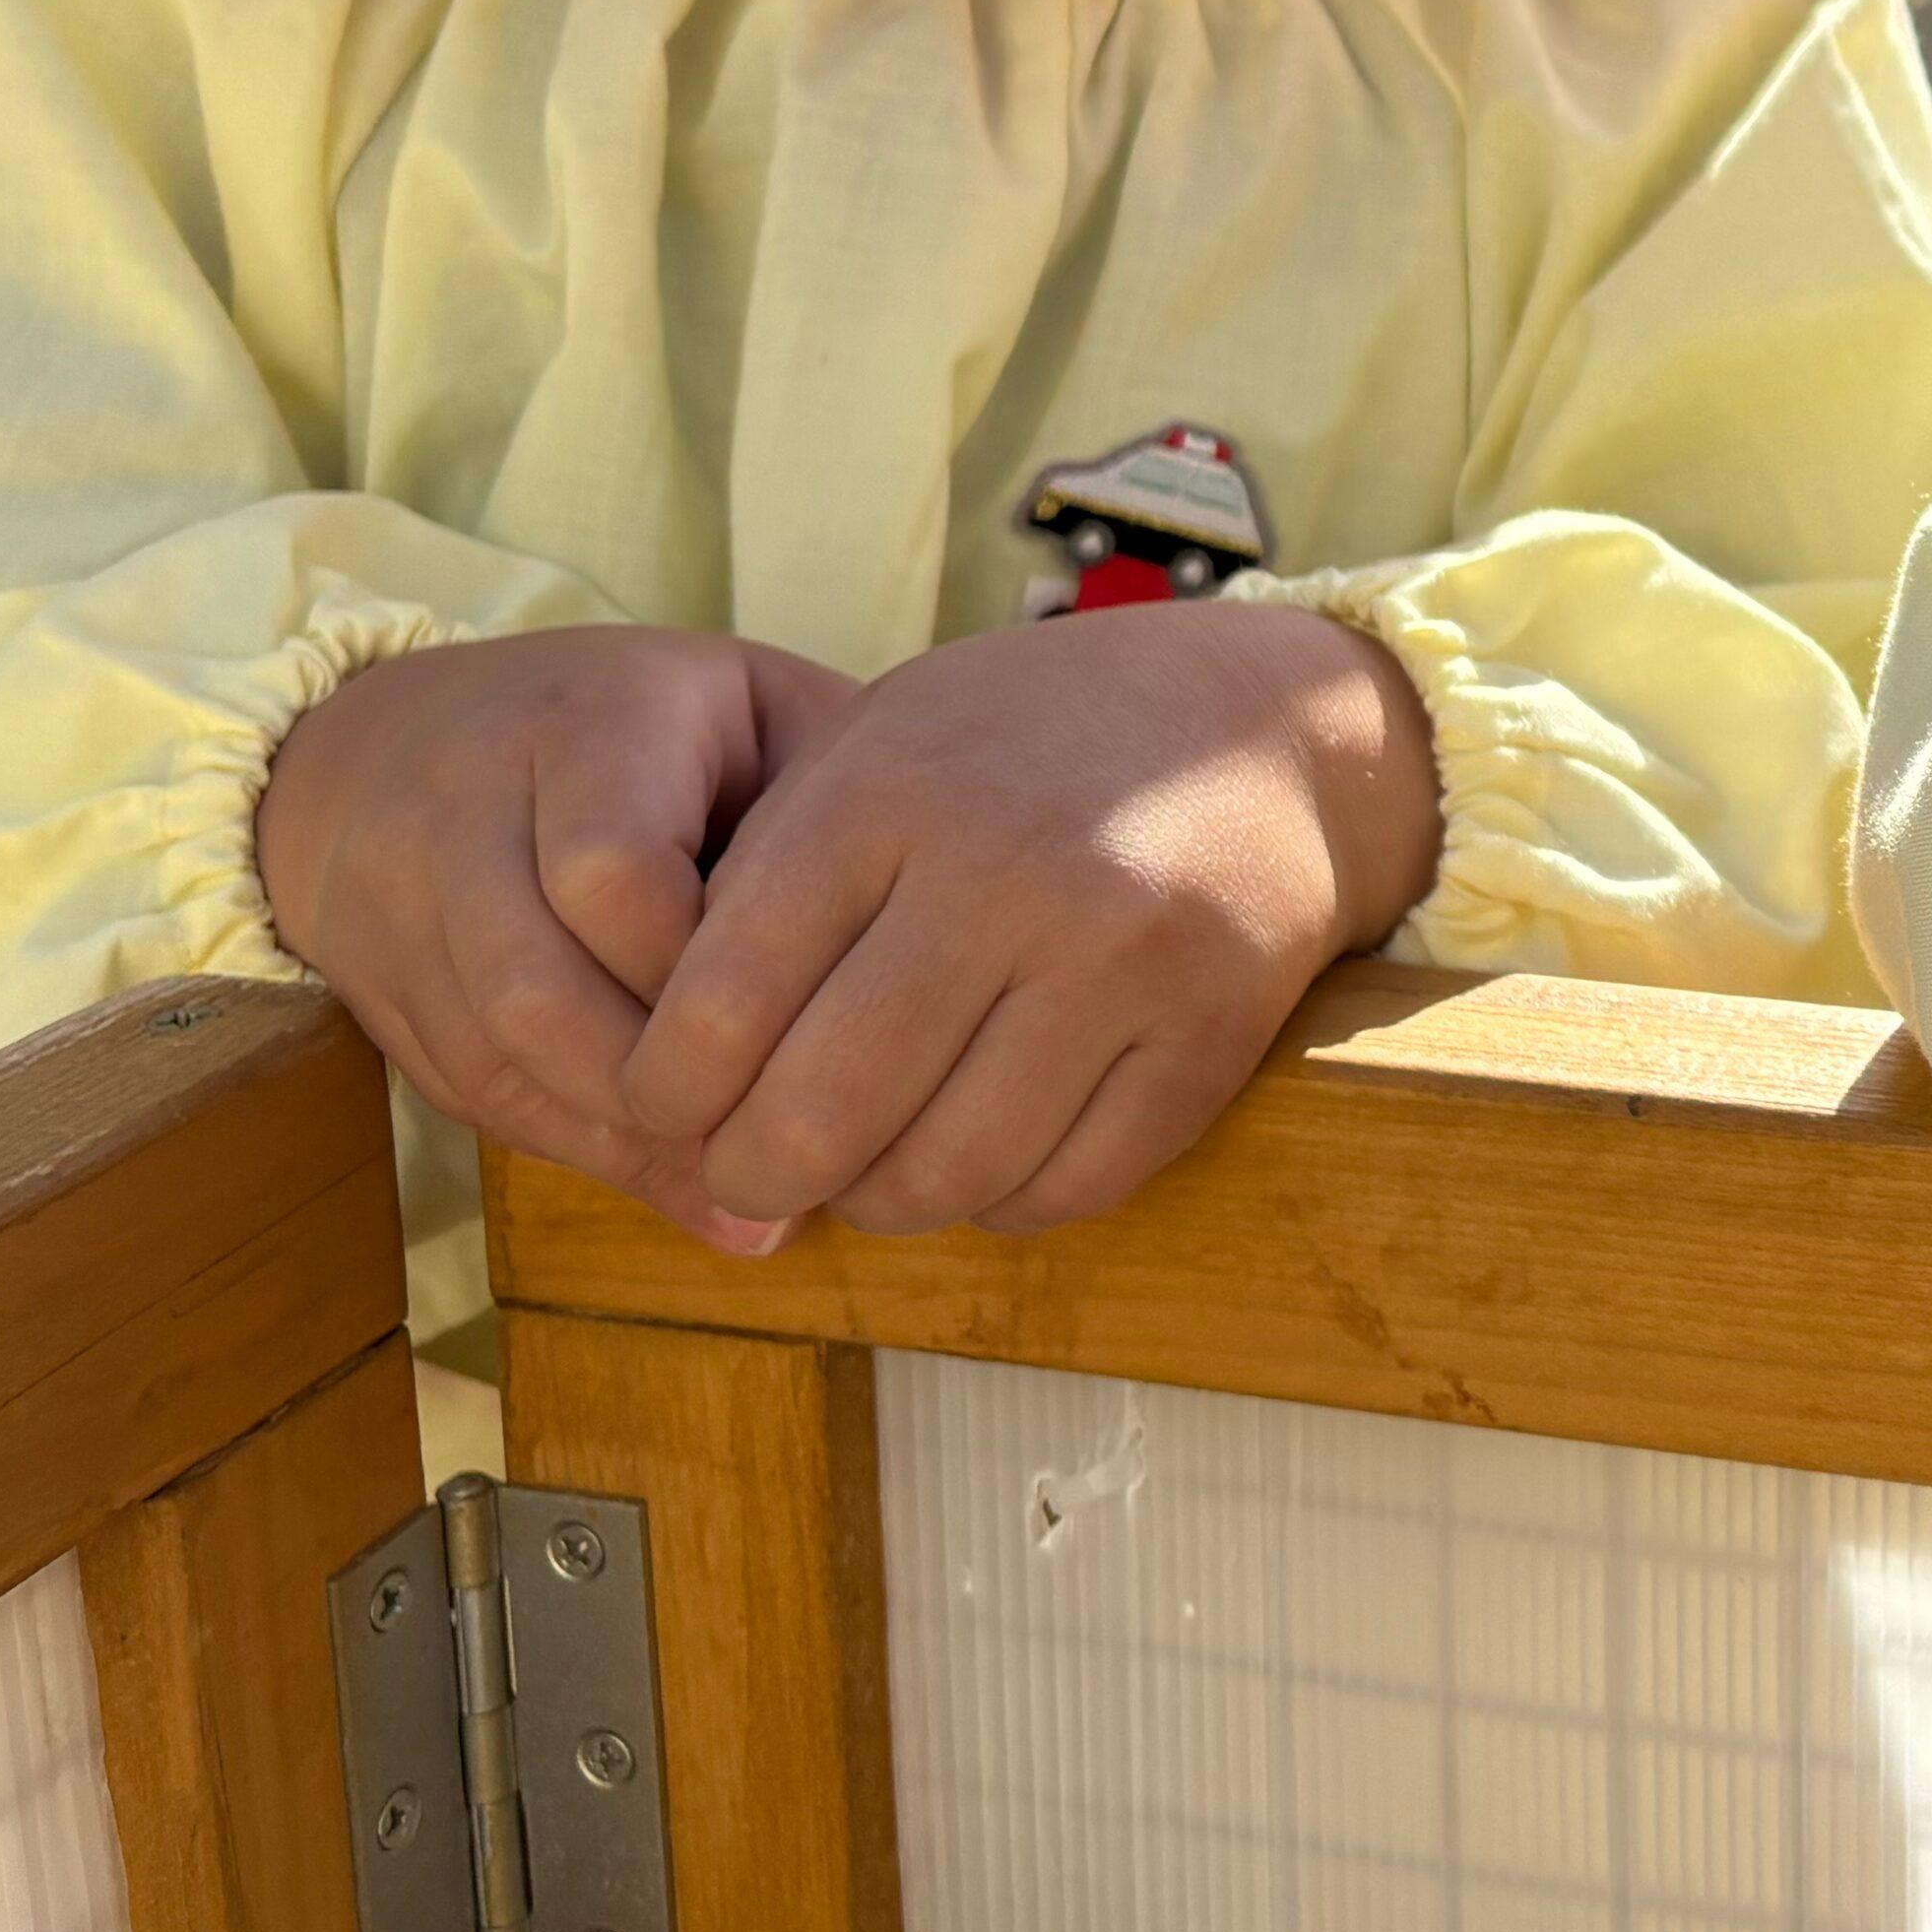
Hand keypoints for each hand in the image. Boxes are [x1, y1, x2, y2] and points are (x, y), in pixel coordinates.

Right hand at [257, 626, 859, 1248]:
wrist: (412, 733)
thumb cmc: (659, 727)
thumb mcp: (764, 719)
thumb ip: (834, 823)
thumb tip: (908, 997)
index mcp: (585, 722)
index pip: (614, 875)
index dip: (708, 978)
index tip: (808, 1018)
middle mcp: (465, 801)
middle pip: (536, 988)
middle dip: (662, 1081)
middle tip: (778, 1127)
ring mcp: (399, 895)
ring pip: (493, 1054)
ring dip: (620, 1130)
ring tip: (737, 1163)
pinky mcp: (371, 981)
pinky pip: (465, 1088)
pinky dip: (572, 1139)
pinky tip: (666, 1166)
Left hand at [618, 597, 1439, 1239]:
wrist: (1266, 730)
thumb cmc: (1026, 747)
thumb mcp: (878, 749)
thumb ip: (769, 880)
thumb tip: (671, 1072)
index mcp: (889, 796)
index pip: (718, 1009)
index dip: (666, 1094)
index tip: (673, 1106)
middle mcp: (1006, 875)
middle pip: (820, 1114)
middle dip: (757, 1172)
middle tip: (757, 1169)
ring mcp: (1121, 961)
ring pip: (943, 1175)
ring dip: (881, 1199)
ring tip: (872, 1163)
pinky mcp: (1209, 1036)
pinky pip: (1066, 1190)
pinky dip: (1002, 1201)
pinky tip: (987, 1149)